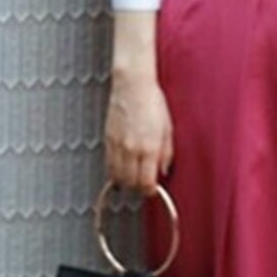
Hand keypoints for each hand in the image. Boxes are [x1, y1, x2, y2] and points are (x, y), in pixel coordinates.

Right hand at [104, 72, 173, 194]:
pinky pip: (108, 164)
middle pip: (130, 183)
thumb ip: (166, 153)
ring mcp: (117, 145)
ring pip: (116, 176)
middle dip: (137, 188)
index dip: (150, 190)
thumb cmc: (153, 102)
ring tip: (132, 178)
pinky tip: (121, 168)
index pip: (146, 182)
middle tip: (143, 185)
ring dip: (125, 181)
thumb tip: (164, 171)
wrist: (132, 85)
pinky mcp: (108, 139)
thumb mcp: (168, 129)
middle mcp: (132, 149)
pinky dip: (114, 171)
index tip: (153, 188)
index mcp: (149, 148)